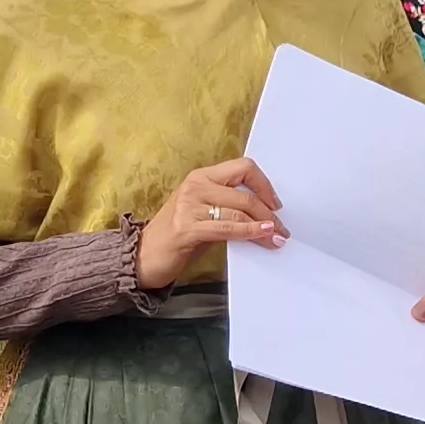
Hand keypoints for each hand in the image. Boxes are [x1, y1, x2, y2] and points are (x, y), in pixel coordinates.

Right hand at [137, 158, 286, 289]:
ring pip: (240, 211)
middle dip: (269, 212)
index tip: (275, 204)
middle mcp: (195, 186)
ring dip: (265, 226)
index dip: (264, 184)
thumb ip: (228, 207)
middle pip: (245, 193)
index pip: (242, 167)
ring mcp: (189, 205)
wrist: (143, 257)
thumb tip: (264, 215)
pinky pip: (228, 228)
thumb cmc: (175, 237)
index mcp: (200, 177)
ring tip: (277, 238)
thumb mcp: (202, 213)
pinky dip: (250, 233)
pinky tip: (262, 237)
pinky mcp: (187, 228)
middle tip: (281, 228)